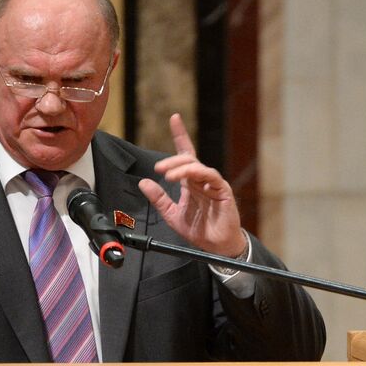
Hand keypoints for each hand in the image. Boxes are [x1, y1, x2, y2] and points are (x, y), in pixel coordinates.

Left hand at [138, 113, 246, 257]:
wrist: (216, 247)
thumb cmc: (199, 230)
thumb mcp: (171, 214)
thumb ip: (159, 198)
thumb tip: (144, 182)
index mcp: (191, 182)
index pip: (185, 154)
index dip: (180, 135)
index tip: (174, 119)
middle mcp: (201, 180)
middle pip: (187, 160)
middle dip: (172, 161)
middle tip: (158, 169)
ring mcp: (212, 184)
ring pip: (197, 166)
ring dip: (181, 168)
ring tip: (167, 175)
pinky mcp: (222, 190)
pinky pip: (210, 176)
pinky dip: (197, 174)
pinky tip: (186, 178)